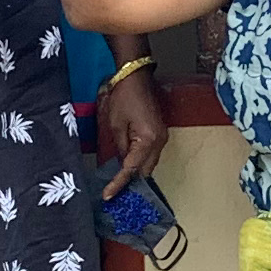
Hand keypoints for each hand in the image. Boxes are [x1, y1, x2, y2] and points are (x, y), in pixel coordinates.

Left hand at [93, 64, 166, 200]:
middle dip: (130, 181)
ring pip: (149, 164)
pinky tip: (128, 164)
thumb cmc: (124, 96)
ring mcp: (162, 137)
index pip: (131, 169)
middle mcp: (159, 142)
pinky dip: (140, 161)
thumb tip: (121, 163)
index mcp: (148, 140)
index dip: (119, 183)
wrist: (136, 75)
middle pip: (145, 171)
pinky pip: (151, 154)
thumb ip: (120, 148)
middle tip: (113, 191)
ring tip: (118, 181)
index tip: (108, 195)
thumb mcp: (115, 124)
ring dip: (135, 172)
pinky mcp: (160, 133)